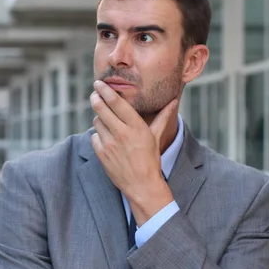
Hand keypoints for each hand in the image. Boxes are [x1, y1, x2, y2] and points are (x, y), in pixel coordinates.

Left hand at [90, 80, 177, 224]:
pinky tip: (106, 137)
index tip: (99, 84)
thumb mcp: (156, 136)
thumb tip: (174, 101)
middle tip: (94, 94)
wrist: (142, 184)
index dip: (106, 91)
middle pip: (101, 109)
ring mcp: (110, 144)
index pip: (117, 103)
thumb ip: (163, 117)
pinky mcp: (101, 154)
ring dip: (99, 118)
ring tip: (105, 120)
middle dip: (96, 99)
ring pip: (97, 122)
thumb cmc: (150, 159)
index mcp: (136, 127)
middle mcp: (122, 133)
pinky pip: (94, 137)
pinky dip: (98, 135)